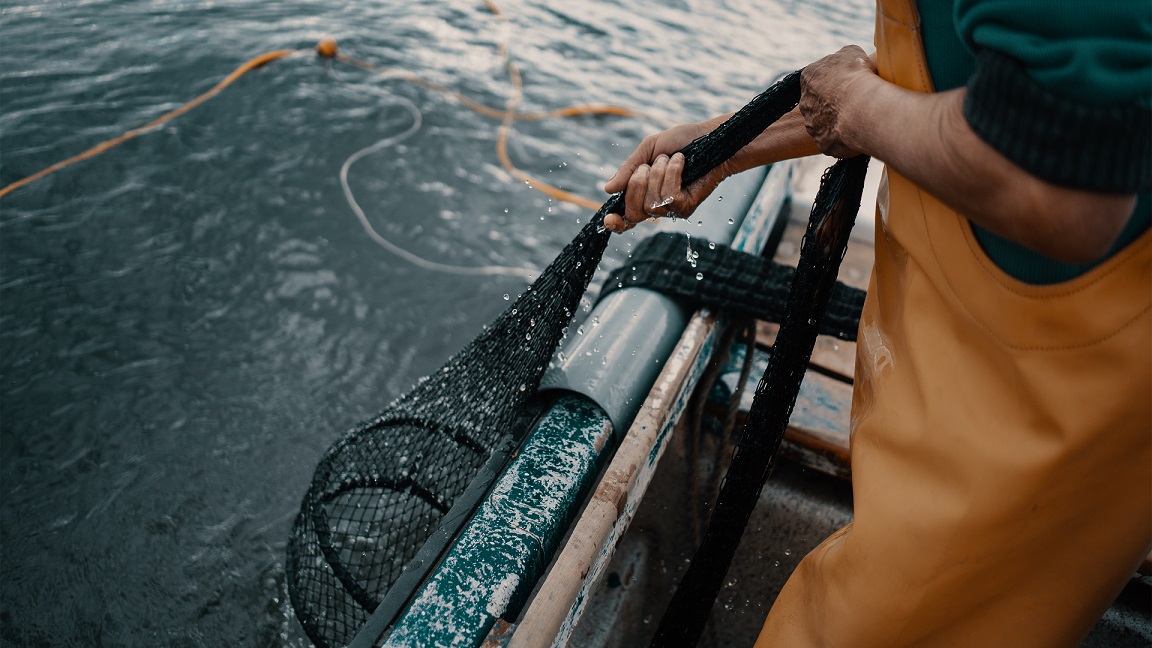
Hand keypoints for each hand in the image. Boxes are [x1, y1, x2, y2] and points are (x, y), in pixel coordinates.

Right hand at [602, 120, 730, 231]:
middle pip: (633, 213)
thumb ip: (628, 168)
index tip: (608, 219)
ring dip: (657, 174)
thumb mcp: (647, 150)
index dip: (615, 223)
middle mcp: (655, 206)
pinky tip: (680, 162)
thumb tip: (608, 189)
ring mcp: (671, 210)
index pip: (625, 217)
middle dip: (635, 185)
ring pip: (651, 205)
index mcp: (642, 194)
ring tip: (669, 159)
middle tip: (646, 167)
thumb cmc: (679, 142)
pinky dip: (672, 174)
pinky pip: (670, 198)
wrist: (709, 138)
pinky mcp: (686, 207)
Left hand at [799, 45, 878, 158]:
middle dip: (835, 101)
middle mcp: (804, 102)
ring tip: (860, 117)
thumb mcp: (852, 52)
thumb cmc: (857, 75)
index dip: (836, 80)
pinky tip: (859, 131)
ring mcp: (811, 124)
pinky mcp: (821, 142)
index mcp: (809, 76)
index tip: (850, 82)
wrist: (860, 107)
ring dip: (840, 120)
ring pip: (825, 122)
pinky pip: (833, 139)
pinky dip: (845, 136)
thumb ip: (844, 56)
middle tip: (856, 101)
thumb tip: (847, 59)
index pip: (818, 77)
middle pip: (819, 101)